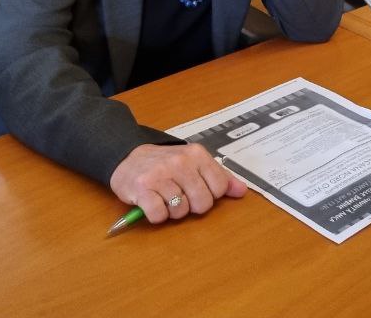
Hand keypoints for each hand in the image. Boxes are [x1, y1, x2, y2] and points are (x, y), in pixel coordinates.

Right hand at [110, 143, 246, 224]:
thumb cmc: (167, 163)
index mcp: (197, 155)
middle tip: (180, 196)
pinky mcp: (141, 189)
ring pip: (180, 211)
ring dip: (173, 211)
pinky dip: (157, 216)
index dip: (211, 195)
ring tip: (164, 198)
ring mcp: (160, 175)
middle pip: (202, 203)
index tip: (198, 189)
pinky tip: (152, 204)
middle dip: (192, 206)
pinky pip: (159, 216)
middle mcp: (180, 162)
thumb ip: (220, 176)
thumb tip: (241, 191)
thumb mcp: (195, 163)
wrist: (128, 157)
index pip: (220, 187)